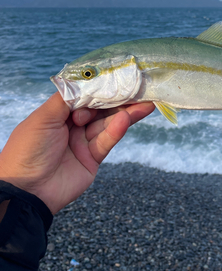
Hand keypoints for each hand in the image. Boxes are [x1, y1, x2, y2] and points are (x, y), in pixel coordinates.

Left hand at [0, 93, 154, 213]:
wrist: (27, 191)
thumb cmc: (29, 150)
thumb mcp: (43, 118)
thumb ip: (67, 98)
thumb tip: (88, 83)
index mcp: (57, 114)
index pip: (84, 96)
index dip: (101, 89)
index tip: (118, 79)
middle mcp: (71, 126)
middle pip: (100, 110)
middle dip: (119, 100)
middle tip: (140, 90)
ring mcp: (82, 143)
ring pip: (107, 124)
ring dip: (125, 114)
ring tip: (144, 104)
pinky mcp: (92, 159)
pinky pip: (106, 141)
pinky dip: (116, 130)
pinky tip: (127, 120)